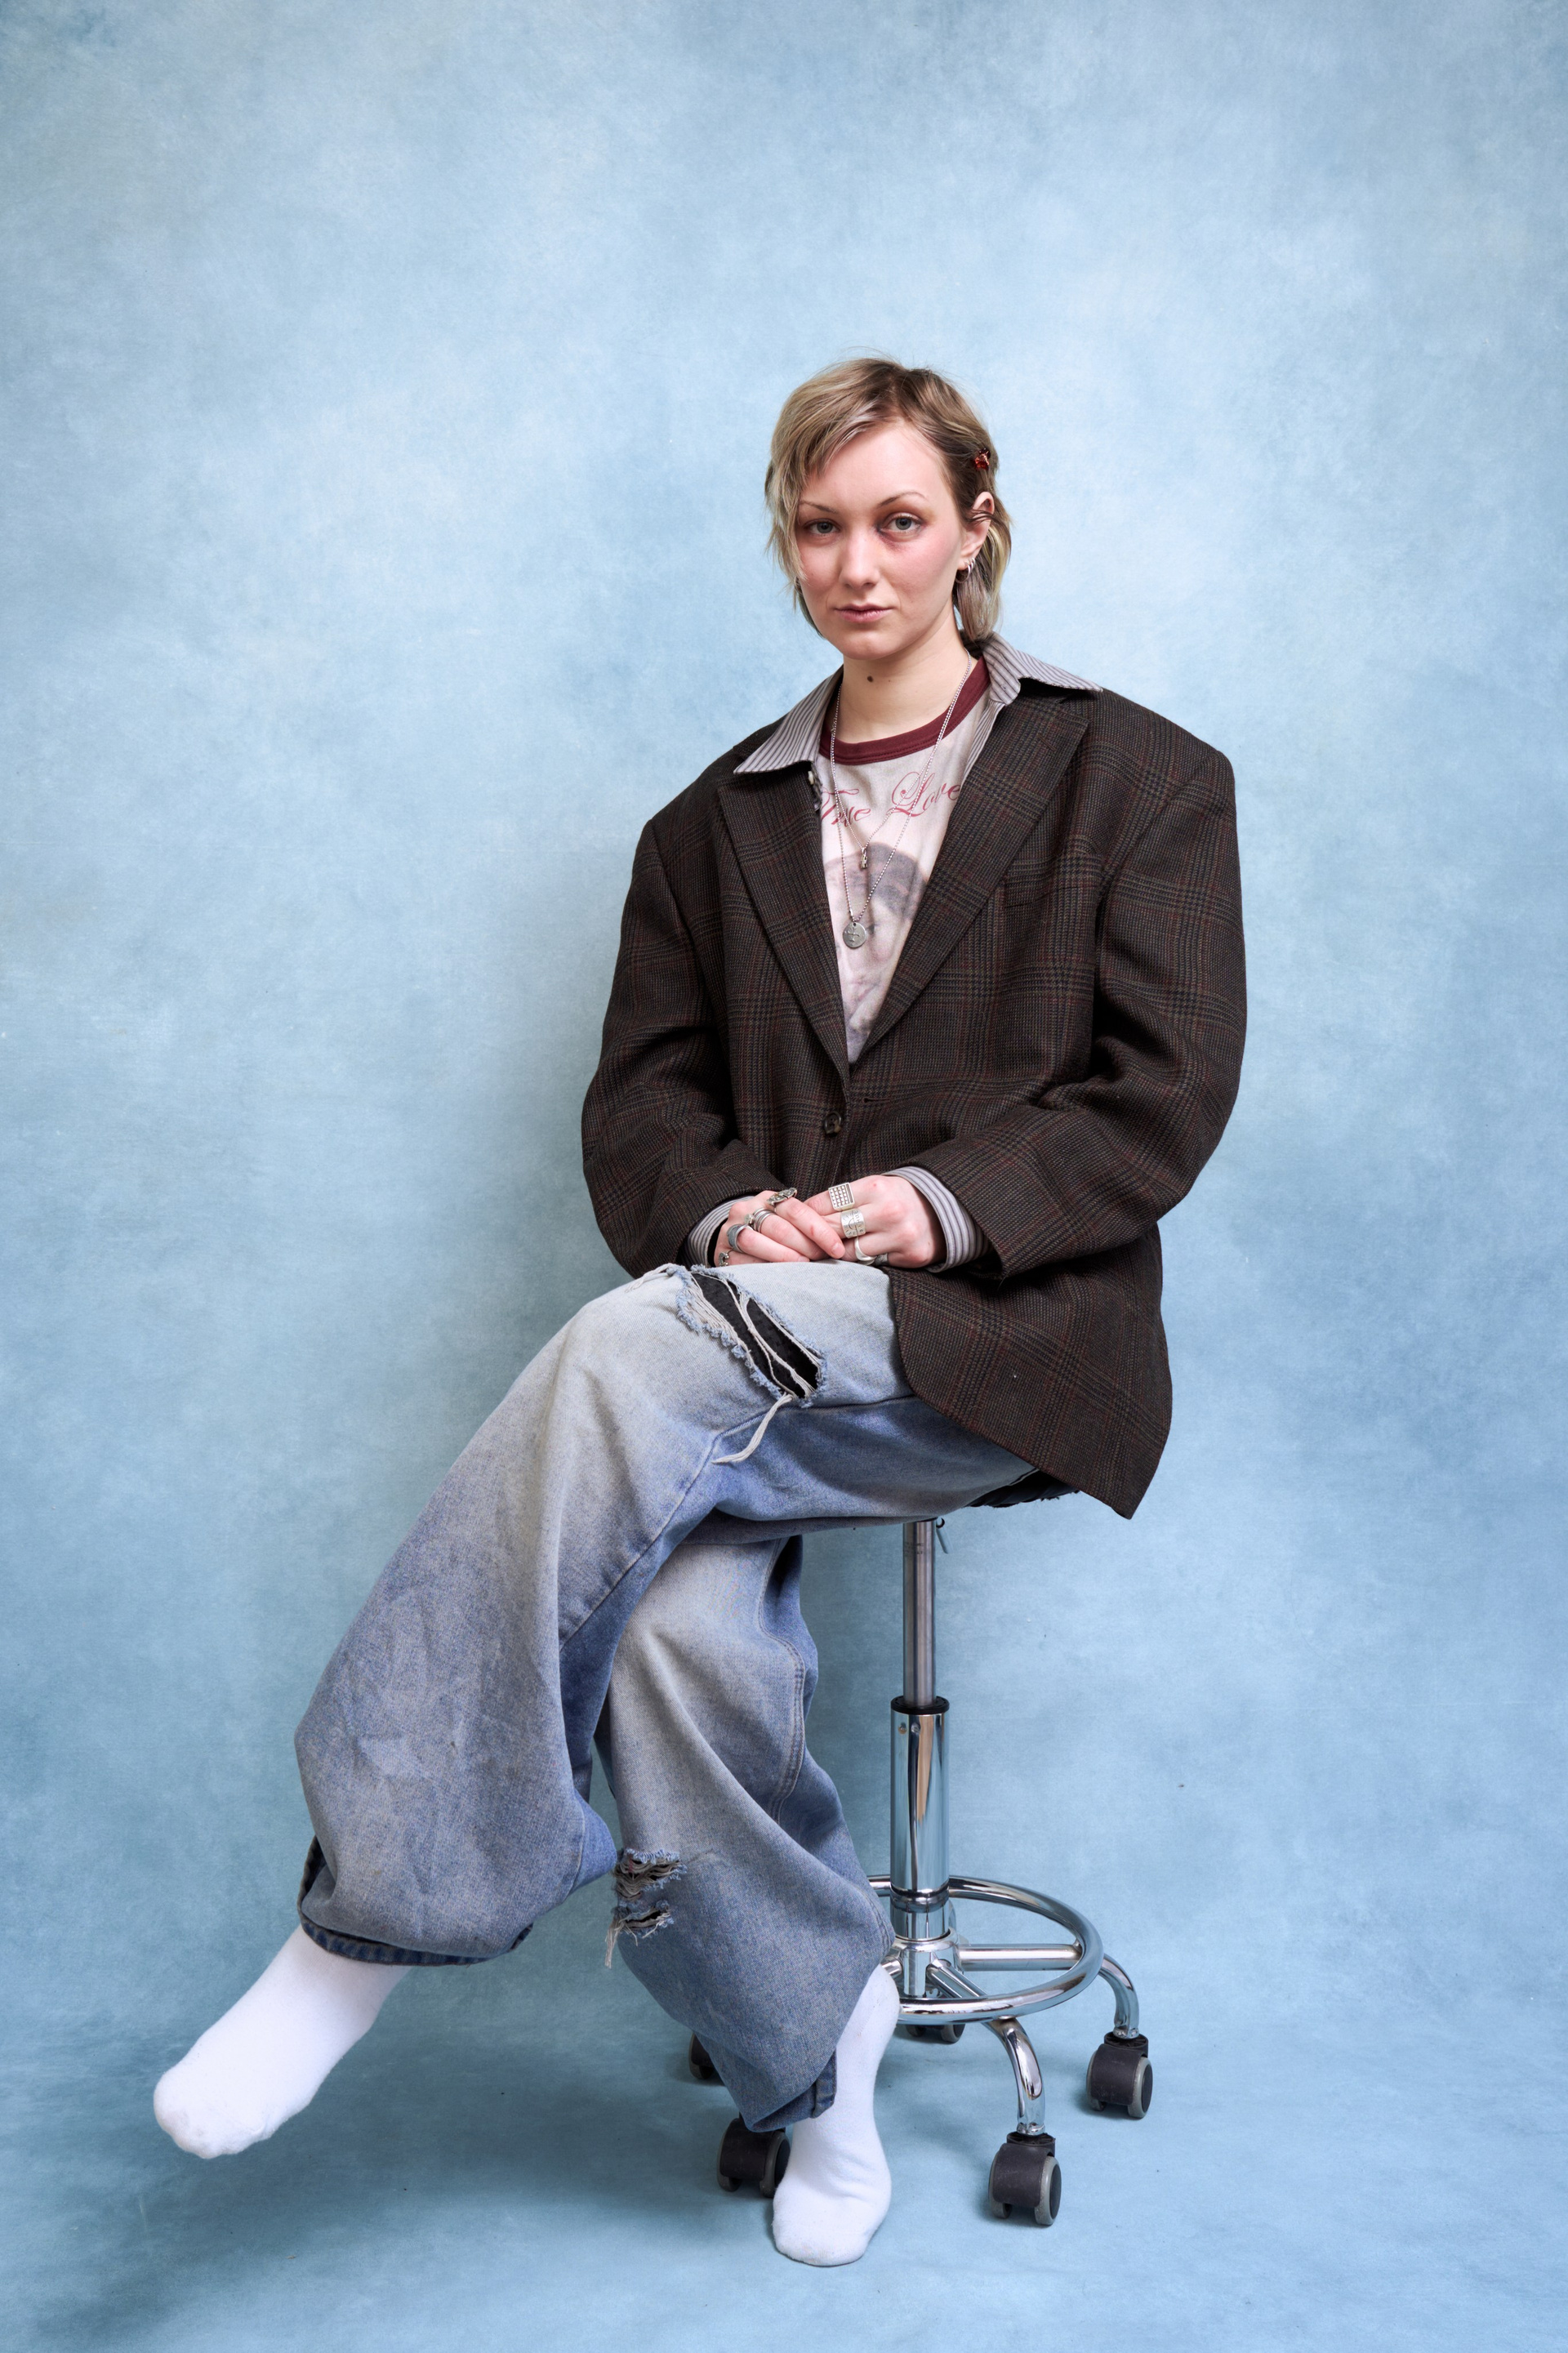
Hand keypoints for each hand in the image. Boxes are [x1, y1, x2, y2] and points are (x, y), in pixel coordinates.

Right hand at [714, 1190, 847, 1264]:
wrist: (733, 1238)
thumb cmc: (772, 1233)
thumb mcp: (788, 1222)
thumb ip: (807, 1227)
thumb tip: (840, 1243)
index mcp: (769, 1199)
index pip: (796, 1209)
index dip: (819, 1229)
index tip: (837, 1248)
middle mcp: (747, 1210)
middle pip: (778, 1227)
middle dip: (804, 1246)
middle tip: (821, 1259)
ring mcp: (731, 1230)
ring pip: (755, 1241)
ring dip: (782, 1257)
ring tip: (802, 1266)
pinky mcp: (721, 1251)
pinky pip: (741, 1261)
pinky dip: (761, 1269)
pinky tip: (778, 1277)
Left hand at [802, 1174, 942, 1268]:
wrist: (943, 1211)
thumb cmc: (897, 1198)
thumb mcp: (873, 1188)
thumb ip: (844, 1199)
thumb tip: (804, 1212)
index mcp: (876, 1187)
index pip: (828, 1202)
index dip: (807, 1213)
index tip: (796, 1220)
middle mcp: (888, 1211)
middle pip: (834, 1228)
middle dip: (815, 1236)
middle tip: (800, 1241)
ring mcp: (900, 1235)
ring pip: (849, 1252)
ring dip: (835, 1252)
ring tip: (825, 1251)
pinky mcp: (909, 1256)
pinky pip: (870, 1263)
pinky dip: (859, 1261)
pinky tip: (852, 1258)